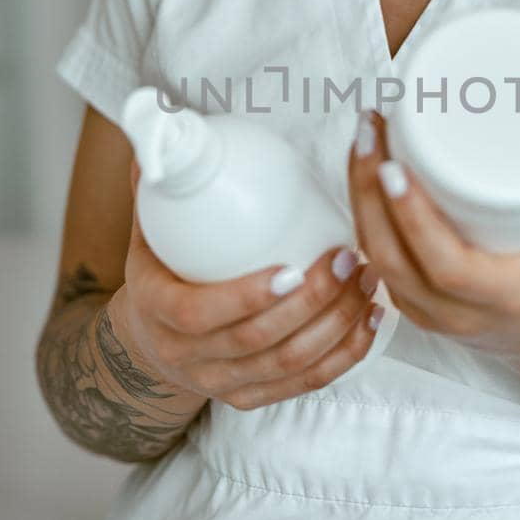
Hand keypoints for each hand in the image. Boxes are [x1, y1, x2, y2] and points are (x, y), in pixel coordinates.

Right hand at [112, 160, 383, 409]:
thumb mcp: (149, 228)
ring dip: (337, 324)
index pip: (201, 314)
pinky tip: (370, 318)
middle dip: (312, 302)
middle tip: (348, 258)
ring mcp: (224, 384)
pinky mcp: (253, 398)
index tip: (293, 267)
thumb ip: (162, 180)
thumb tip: (169, 121)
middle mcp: (189, 358)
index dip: (249, 295)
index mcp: (159, 312)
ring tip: (367, 279)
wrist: (152, 339)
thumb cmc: (161, 270)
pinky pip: (307, 383)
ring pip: (290, 365)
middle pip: (258, 341)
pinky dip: (345, 354)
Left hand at [347, 104, 519, 364]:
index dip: (412, 216)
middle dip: (369, 189)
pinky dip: (364, 216)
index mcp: (505, 297)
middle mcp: (458, 313)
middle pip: (391, 256)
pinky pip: (375, 261)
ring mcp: (427, 314)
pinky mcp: (411, 305)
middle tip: (371, 128)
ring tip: (363, 137)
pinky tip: (359, 172)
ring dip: (359, 196)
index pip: (443, 264)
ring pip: (375, 258)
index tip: (394, 164)